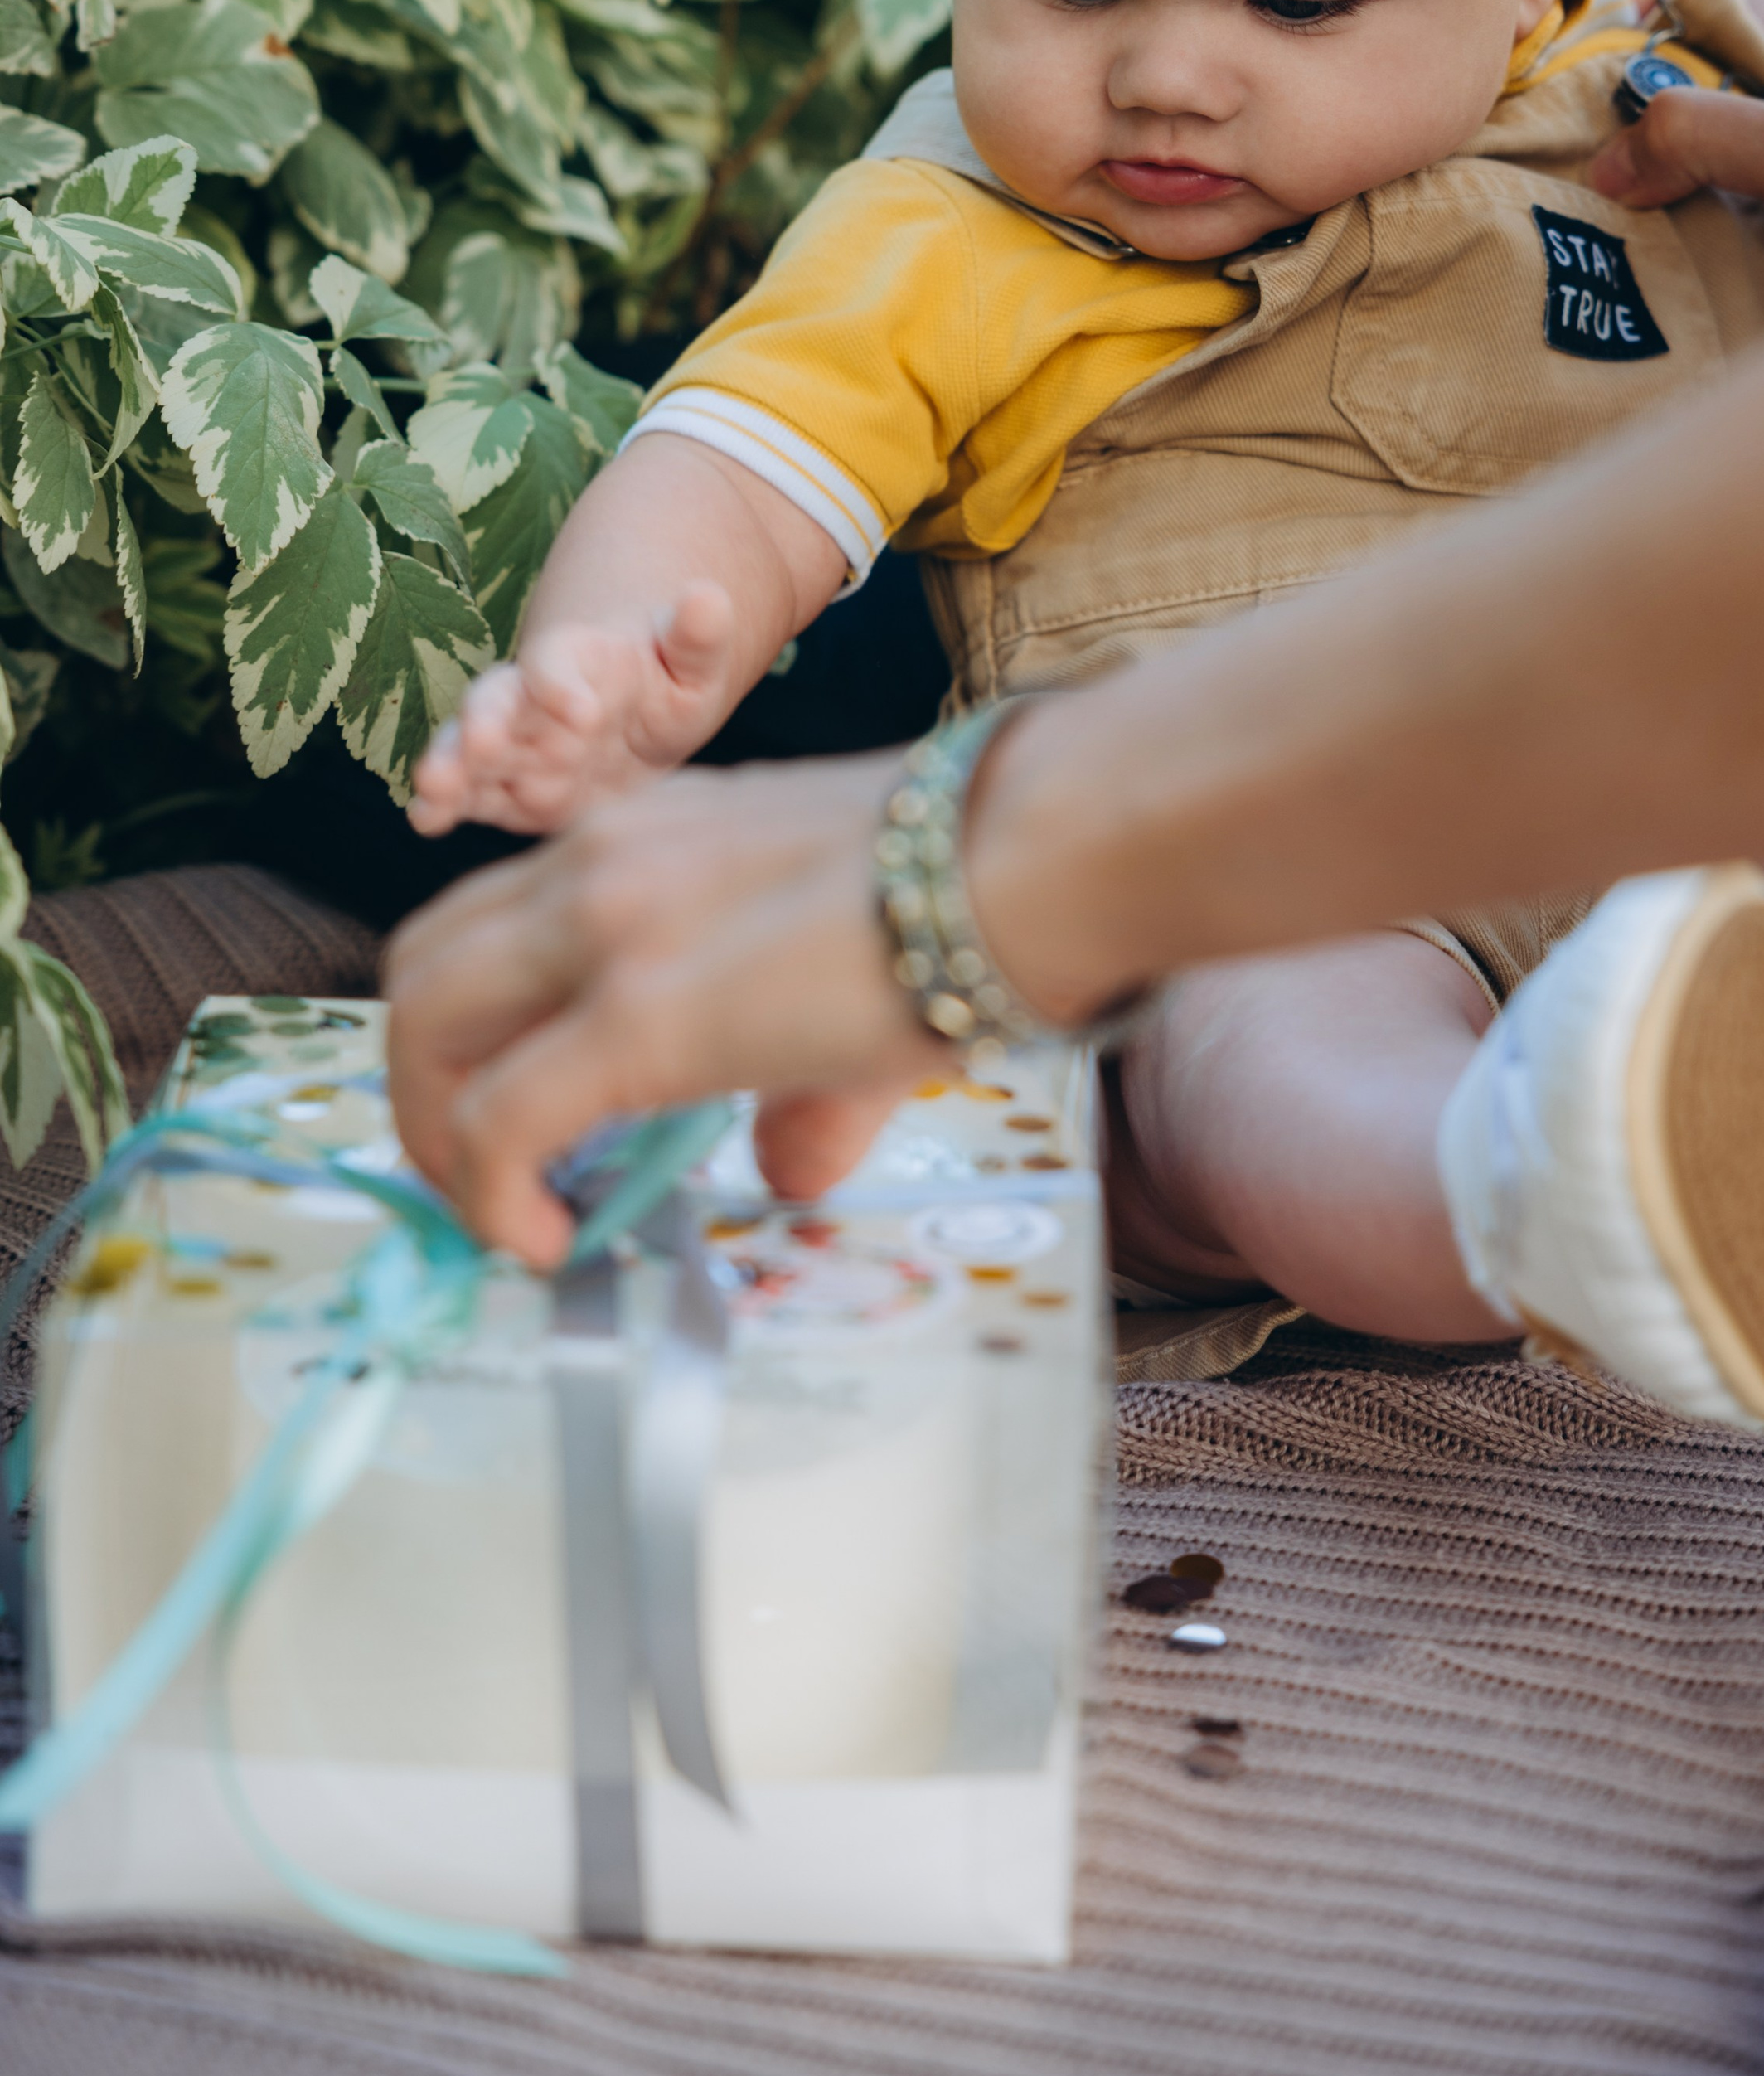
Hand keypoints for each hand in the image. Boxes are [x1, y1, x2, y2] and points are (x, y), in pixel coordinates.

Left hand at [386, 754, 934, 1264]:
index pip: (492, 921)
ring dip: (437, 1139)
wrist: (1028, 855)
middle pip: (424, 971)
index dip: (476, 1032)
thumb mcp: (846, 968)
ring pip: (424, 1029)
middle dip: (425, 1089)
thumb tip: (789, 1171)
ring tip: (506, 1216)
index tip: (512, 1117)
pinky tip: (545, 1240)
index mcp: (644, 834)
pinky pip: (497, 1120)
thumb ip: (799, 1081)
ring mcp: (607, 927)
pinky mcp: (636, 1014)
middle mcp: (600, 861)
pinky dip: (489, 1193)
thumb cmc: (973, 893)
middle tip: (482, 1179)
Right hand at [408, 582, 740, 837]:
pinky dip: (444, 804)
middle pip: (497, 703)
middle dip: (484, 723)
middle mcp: (532, 699)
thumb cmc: (666, 682)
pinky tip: (425, 818)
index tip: (582, 712)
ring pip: (470, 751)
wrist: (641, 720)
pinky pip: (467, 793)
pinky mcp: (503, 787)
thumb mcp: (693, 662)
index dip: (562, 683)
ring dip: (450, 766)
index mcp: (579, 661)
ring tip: (432, 787)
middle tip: (478, 743)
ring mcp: (512, 744)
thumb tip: (709, 597)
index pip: (557, 662)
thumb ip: (696, 636)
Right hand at [1588, 0, 1763, 275]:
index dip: (1622, 12)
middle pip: (1684, 69)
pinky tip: (1655, 255)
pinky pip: (1727, 194)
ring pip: (1701, 137)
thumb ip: (1704, 138)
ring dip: (1652, 172)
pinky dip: (1687, 216)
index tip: (1561, 67)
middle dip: (1622, 105)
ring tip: (1592, 213)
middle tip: (1559, 153)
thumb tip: (1605, 165)